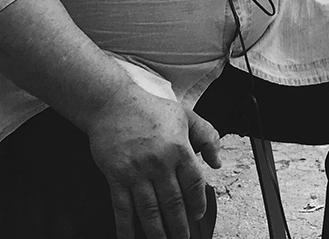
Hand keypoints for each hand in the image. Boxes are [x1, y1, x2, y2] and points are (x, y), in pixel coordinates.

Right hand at [83, 87, 222, 238]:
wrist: (112, 103)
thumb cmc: (148, 109)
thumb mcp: (185, 115)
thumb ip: (207, 136)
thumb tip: (216, 161)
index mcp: (179, 148)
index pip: (194, 184)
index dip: (198, 204)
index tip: (198, 214)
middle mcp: (159, 162)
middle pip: (173, 203)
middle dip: (180, 226)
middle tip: (183, 238)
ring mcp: (136, 171)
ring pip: (150, 210)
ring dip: (157, 232)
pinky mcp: (116, 176)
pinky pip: (122, 208)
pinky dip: (126, 227)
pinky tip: (130, 238)